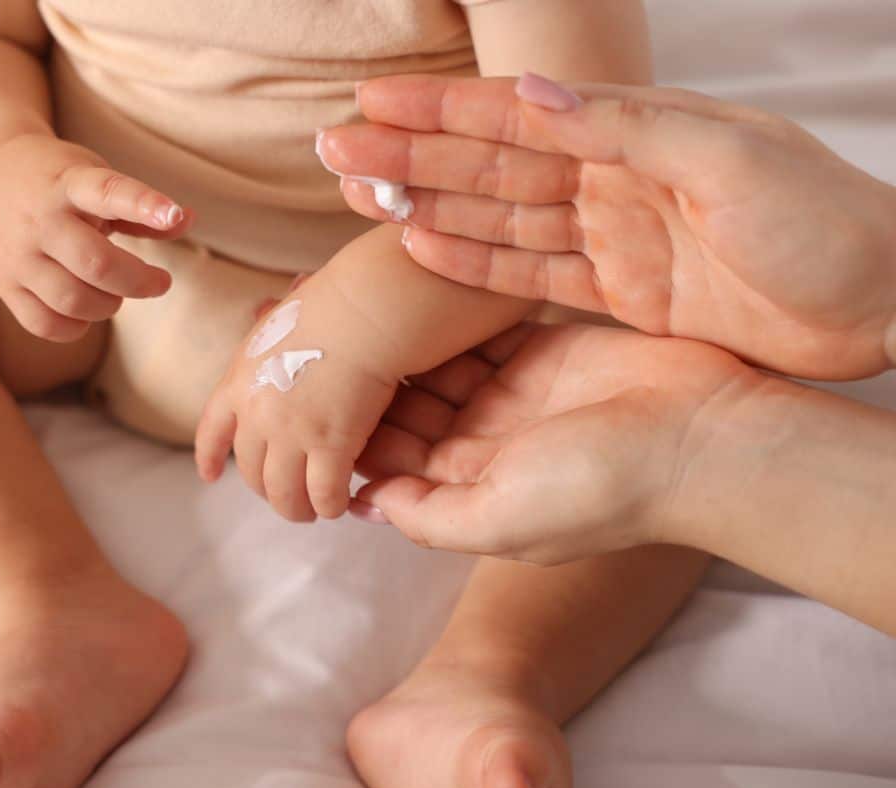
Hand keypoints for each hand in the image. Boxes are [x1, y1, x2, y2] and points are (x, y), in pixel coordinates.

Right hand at [0, 133, 192, 341]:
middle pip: (95, 264)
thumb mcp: (95, 177)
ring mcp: (18, 255)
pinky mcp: (4, 284)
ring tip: (116, 293)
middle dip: (139, 281)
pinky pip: (45, 324)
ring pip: (72, 300)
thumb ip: (140, 207)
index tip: (173, 212)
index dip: (143, 203)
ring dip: (109, 305)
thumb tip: (186, 219)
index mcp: (68, 184)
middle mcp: (39, 220)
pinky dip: (76, 326)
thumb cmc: (57, 182)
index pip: (107, 191)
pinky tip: (86, 310)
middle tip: (159, 282)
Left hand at [195, 287, 396, 522]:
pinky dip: (330, 505)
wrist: (366, 308)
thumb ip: (270, 331)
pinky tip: (340, 505)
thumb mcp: (282, 315)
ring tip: (313, 511)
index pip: (213, 429)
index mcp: (240, 379)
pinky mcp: (329, 446)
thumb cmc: (336, 303)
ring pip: (283, 493)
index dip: (210, 457)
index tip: (209, 476)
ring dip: (296, 508)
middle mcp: (257, 412)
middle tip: (287, 497)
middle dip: (267, 490)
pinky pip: (322, 493)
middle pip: (251, 471)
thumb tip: (265, 312)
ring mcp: (291, 432)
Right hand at [320, 74, 895, 379]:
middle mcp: (613, 178)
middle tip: (336, 150)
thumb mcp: (729, 160)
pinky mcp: (621, 292)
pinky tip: (425, 250)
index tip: (371, 104)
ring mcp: (613, 235)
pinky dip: (476, 265)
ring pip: (499, 217)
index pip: (518, 115)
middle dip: (412, 155)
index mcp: (636, 133)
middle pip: (491, 164)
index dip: (441, 111)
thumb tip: (534, 93)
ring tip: (363, 198)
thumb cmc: (823, 222)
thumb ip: (628, 128)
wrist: (880, 303)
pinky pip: (531, 275)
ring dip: (430, 205)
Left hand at [353, 322, 764, 564]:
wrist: (700, 434)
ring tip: (346, 313)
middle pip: (408, 413)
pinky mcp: (540, 351)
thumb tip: (364, 502)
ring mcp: (513, 395)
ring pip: (436, 368)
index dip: (349, 435)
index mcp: (471, 490)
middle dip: (365, 387)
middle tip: (312, 345)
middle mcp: (486, 444)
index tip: (302, 401)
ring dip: (398, 348)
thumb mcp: (501, 519)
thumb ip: (430, 516)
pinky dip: (443, 322)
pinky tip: (401, 297)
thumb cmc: (601, 486)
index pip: (393, 462)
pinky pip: (479, 335)